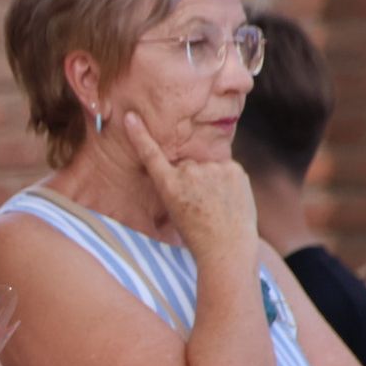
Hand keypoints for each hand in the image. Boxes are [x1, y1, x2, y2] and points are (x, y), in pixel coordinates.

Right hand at [124, 111, 255, 264]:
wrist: (227, 249)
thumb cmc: (197, 234)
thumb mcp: (175, 210)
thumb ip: (178, 183)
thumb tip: (188, 163)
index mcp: (169, 186)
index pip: (151, 154)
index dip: (139, 135)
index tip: (131, 116)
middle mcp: (189, 173)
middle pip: (187, 165)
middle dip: (193, 179)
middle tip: (201, 206)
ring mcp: (213, 169)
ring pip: (207, 167)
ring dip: (212, 180)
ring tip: (217, 206)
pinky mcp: (234, 168)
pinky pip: (226, 169)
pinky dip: (228, 181)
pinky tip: (229, 200)